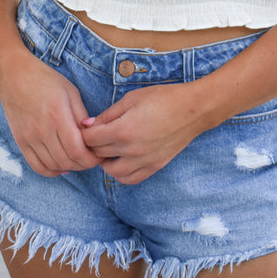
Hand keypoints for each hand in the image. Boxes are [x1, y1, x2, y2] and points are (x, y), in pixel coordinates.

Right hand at [0, 52, 100, 177]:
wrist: (14, 76)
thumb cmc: (45, 80)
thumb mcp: (70, 91)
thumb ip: (82, 115)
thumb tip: (92, 133)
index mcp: (58, 115)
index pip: (77, 150)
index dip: (91, 158)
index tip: (99, 155)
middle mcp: (42, 130)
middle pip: (67, 161)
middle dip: (84, 164)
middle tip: (92, 158)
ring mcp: (29, 138)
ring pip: (53, 166)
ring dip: (69, 168)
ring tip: (78, 160)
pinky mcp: (21, 142)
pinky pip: (37, 166)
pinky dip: (51, 170)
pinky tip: (60, 165)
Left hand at [80, 83, 208, 184]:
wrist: (192, 109)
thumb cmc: (162, 98)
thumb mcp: (131, 99)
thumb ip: (108, 114)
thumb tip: (88, 125)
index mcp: (123, 130)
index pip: (90, 139)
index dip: (84, 132)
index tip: (85, 127)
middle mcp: (131, 150)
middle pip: (99, 154)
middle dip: (92, 145)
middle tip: (94, 135)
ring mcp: (143, 161)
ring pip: (112, 172)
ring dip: (105, 162)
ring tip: (107, 149)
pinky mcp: (154, 167)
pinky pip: (130, 179)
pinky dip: (121, 173)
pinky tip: (121, 161)